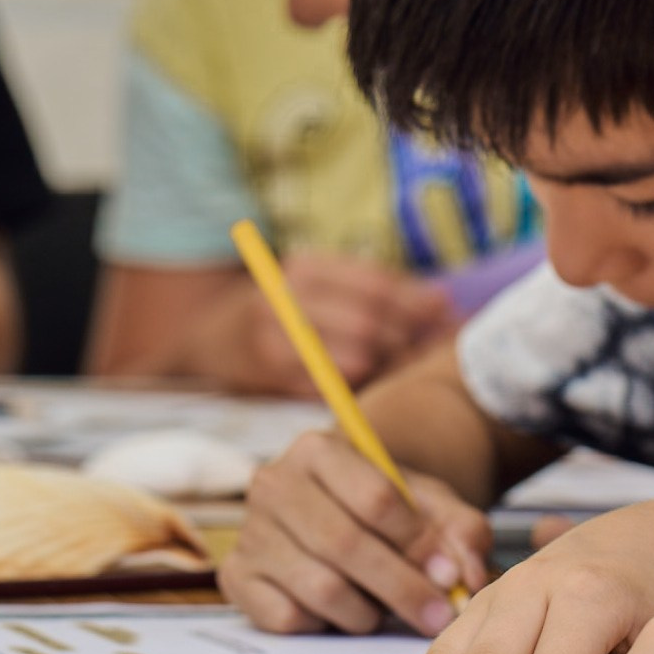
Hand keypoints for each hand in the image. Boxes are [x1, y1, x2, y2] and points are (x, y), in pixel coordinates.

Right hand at [198, 250, 451, 396]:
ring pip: (355, 356)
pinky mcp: (272, 377)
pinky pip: (334, 386)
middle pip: (368, 320)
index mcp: (304, 268)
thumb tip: (443, 305)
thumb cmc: (284, 309)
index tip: (445, 310)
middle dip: (407, 335)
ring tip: (408, 364)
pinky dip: (362, 385)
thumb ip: (373, 290)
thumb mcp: (319, 283)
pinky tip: (376, 381)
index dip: (415, 299)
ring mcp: (274, 340)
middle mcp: (286, 299)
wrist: (209, 339)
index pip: (374, 283)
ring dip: (390, 363)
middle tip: (433, 346)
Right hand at [223, 430, 490, 635]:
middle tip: (439, 616)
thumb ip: (463, 532)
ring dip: (367, 610)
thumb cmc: (390, 510)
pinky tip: (344, 609)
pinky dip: (326, 624)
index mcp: (319, 450)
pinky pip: (288, 618)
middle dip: (402, 588)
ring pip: (319, 588)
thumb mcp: (433, 505)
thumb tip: (468, 575)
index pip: (375, 497)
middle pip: (345, 545)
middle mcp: (273, 485)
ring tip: (387, 608)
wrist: (339, 515)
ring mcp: (249, 533)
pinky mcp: (236, 579)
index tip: (452, 574)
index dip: (419, 543)